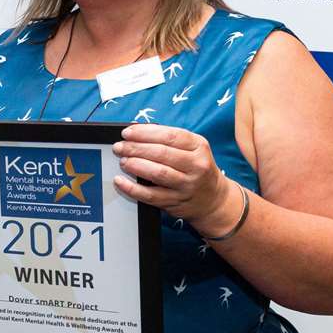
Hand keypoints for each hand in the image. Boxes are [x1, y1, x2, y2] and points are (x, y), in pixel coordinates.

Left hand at [112, 124, 234, 230]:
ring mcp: (187, 185)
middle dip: (135, 148)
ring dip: (135, 166)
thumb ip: (168, 139)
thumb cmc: (195, 168)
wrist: (213, 199)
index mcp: (199, 146)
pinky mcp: (176, 202)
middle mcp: (196, 165)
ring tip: (123, 161)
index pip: (170, 136)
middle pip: (161, 153)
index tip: (127, 133)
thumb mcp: (192, 149)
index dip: (145, 133)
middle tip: (119, 147)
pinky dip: (132, 188)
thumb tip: (136, 131)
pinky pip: (150, 195)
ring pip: (157, 173)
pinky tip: (120, 182)